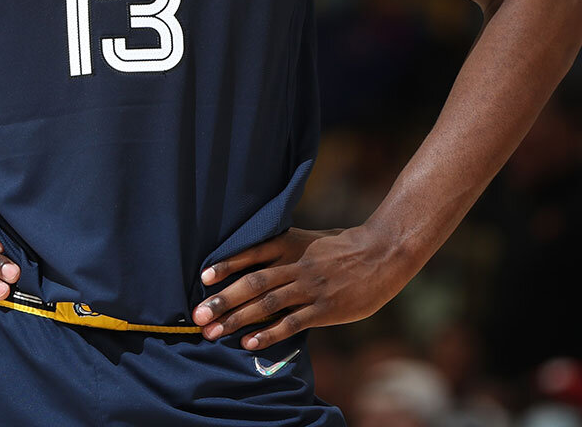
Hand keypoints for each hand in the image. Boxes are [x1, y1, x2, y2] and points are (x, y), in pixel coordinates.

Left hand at [192, 226, 405, 350]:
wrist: (382, 253)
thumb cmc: (342, 247)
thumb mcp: (309, 239)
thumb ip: (283, 250)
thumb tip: (252, 261)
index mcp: (291, 245)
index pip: (252, 253)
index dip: (226, 265)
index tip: (203, 278)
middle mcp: (297, 265)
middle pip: (253, 283)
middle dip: (223, 300)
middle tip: (199, 315)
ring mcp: (311, 288)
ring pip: (267, 304)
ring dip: (237, 319)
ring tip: (213, 332)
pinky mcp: (325, 309)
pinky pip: (292, 323)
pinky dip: (269, 333)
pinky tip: (249, 342)